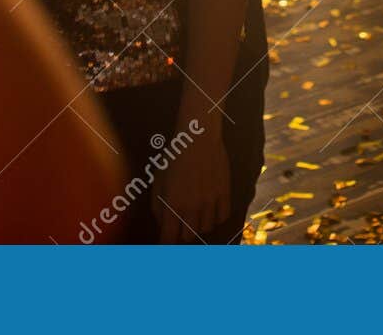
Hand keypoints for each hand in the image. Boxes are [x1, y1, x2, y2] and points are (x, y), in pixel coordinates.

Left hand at [154, 122, 231, 242]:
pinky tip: (210, 210)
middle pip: (187, 237)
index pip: (169, 239)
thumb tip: (162, 225)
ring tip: (194, 215)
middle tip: (179, 226)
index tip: (165, 243)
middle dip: (181, 234)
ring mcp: (210, 201)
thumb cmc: (173, 157)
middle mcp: (192, 207)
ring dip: (198, 226)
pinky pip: (222, 217)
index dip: (165, 244)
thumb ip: (158, 206)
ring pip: (206, 229)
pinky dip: (216, 218)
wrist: (198, 137)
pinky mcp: (224, 193)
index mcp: (173, 204)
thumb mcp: (159, 180)